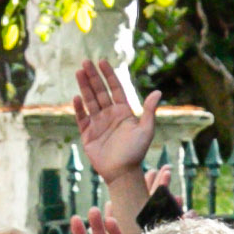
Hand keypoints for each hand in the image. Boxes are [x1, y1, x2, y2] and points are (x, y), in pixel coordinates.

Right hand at [72, 57, 157, 187]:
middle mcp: (109, 114)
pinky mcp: (88, 134)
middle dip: (93, 76)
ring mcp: (97, 123)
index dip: (109, 75)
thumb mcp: (146, 130)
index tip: (102, 62)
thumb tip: (157, 92)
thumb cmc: (136, 152)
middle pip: (99, 91)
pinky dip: (79, 108)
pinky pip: (82, 118)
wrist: (122, 172)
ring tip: (78, 72)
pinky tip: (76, 98)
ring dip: (84, 87)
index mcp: (123, 111)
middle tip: (86, 62)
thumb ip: (149, 111)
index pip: (115, 88)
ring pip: (89, 101)